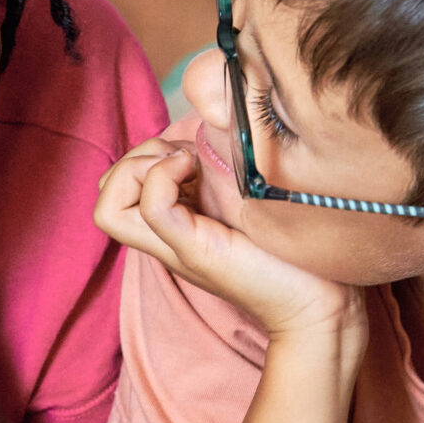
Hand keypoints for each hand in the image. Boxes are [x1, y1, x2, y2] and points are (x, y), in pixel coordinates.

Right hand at [98, 138, 359, 344]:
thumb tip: (214, 119)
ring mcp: (176, 246)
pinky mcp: (196, 251)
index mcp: (176, 223)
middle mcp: (167, 236)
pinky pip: (152, 207)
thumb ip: (225, 166)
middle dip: (133, 159)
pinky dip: (163, 177)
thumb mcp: (249, 194)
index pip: (116, 187)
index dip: (141, 156)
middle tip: (184, 160)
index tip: (191, 155)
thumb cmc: (294, 250)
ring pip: (108, 206)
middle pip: (104, 196)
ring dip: (139, 168)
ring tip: (187, 166)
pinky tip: (197, 170)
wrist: (319, 303)